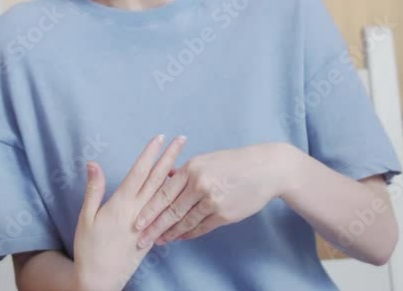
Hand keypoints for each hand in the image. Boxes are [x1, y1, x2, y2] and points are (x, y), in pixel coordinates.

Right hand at [73, 134, 187, 290]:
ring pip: (164, 194)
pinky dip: (173, 197)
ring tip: (187, 158)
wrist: (100, 280)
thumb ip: (94, 189)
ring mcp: (147, 223)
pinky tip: (180, 188)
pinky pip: (166, 211)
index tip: (159, 137)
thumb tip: (93, 163)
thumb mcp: (86, 217)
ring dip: (175, 173)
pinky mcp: (152, 234)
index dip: (150, 154)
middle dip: (170, 157)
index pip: (139, 172)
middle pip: (157, 179)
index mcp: (121, 205)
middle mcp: (138, 211)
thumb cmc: (89, 248)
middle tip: (182, 139)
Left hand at [134, 142, 300, 246]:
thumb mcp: (206, 160)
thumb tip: (164, 177)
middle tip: (141, 239)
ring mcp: (213, 201)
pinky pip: (202, 227)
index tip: (137, 222)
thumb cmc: (233, 163)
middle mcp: (200, 185)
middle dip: (154, 227)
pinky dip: (189, 234)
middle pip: (171, 211)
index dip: (149, 210)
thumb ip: (184, 172)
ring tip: (159, 242)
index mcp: (192, 169)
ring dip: (171, 234)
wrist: (265, 169)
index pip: (164, 193)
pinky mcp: (225, 214)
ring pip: (185, 222)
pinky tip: (180, 237)